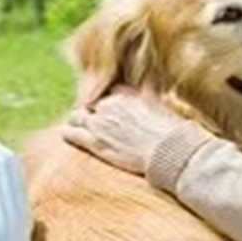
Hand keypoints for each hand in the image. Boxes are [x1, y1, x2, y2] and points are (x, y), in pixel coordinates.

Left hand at [61, 88, 190, 175]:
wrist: (168, 151)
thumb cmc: (172, 131)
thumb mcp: (162, 104)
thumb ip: (149, 95)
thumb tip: (151, 88)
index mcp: (126, 93)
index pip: (109, 91)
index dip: (109, 101)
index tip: (111, 111)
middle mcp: (110, 105)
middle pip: (91, 104)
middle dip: (94, 113)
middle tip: (98, 124)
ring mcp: (100, 123)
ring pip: (77, 117)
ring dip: (79, 122)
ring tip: (81, 130)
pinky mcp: (95, 142)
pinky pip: (71, 133)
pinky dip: (69, 134)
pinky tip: (70, 136)